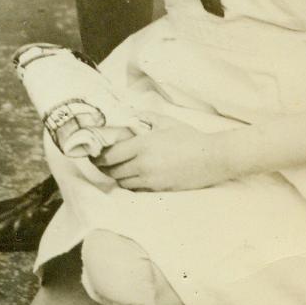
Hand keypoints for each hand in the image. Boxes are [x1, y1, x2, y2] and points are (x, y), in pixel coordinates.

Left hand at [94, 116, 234, 191]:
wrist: (212, 158)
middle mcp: (143, 165)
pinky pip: (137, 190)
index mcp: (142, 145)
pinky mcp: (160, 190)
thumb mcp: (165, 121)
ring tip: (115, 168)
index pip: (110, 155)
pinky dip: (130, 184)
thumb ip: (144, 117)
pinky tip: (131, 176)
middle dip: (104, 167)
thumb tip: (129, 115)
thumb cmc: (189, 137)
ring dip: (116, 176)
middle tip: (100, 161)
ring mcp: (152, 180)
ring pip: (123, 182)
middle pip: (113, 171)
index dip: (98, 156)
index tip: (93, 153)